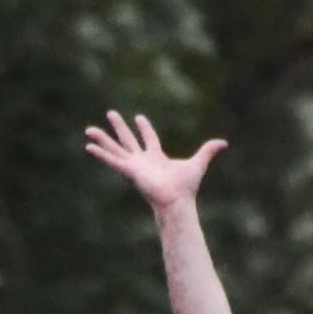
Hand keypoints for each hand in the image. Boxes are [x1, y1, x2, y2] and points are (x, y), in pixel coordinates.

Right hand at [84, 109, 225, 211]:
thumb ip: (208, 150)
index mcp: (156, 157)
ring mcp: (134, 166)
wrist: (177, 201)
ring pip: (115, 148)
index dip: (144, 127)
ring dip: (103, 139)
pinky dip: (101, 154)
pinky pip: (112, 160)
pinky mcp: (129, 171)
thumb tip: (224, 143)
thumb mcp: (199, 162)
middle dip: (119, 127)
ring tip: (88, 129)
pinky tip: (88, 147)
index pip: (149, 138)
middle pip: (128, 139)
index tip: (138, 117)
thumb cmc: (186, 187)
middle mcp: (142, 161)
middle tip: (110, 113)